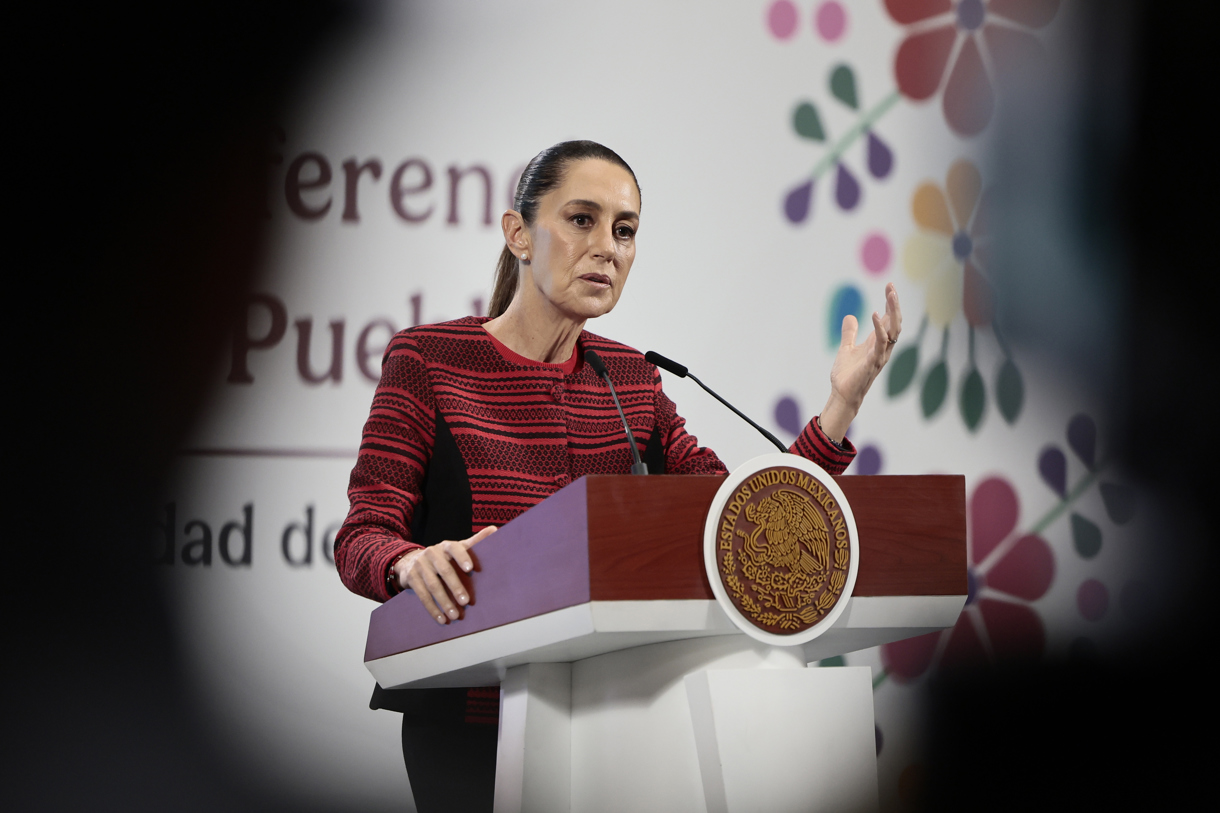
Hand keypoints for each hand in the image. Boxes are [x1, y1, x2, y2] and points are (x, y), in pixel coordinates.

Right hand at [394, 526, 497, 624]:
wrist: (411, 560)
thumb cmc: (443, 557)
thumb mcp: (457, 548)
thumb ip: (475, 542)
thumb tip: (494, 529)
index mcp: (446, 546)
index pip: (455, 549)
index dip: (463, 557)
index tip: (471, 569)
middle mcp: (432, 553)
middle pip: (445, 570)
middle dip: (456, 587)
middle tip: (465, 602)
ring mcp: (420, 565)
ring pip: (433, 586)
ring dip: (444, 602)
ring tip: (455, 615)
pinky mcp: (411, 578)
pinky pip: (422, 595)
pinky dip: (432, 609)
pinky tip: (441, 619)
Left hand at [821, 283, 902, 441]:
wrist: (842, 395)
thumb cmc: (847, 375)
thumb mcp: (846, 348)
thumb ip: (849, 333)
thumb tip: (850, 316)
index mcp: (877, 343)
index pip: (889, 320)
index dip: (890, 304)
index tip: (890, 286)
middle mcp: (883, 348)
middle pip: (895, 323)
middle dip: (894, 304)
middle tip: (892, 287)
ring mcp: (879, 356)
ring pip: (892, 331)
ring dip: (892, 312)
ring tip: (890, 295)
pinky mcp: (872, 363)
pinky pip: (880, 344)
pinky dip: (879, 329)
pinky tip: (876, 315)